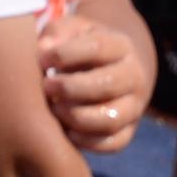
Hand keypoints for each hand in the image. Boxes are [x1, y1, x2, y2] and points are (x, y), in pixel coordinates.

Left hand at [42, 12, 152, 153]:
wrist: (104, 71)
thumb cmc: (78, 49)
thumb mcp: (70, 32)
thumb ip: (56, 34)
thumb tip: (44, 50)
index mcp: (120, 46)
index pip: (97, 48)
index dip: (65, 54)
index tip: (42, 59)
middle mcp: (134, 76)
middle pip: (107, 85)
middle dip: (70, 88)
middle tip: (46, 86)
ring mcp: (134, 106)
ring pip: (111, 119)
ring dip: (77, 117)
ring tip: (54, 109)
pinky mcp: (127, 132)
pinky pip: (112, 144)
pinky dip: (86, 142)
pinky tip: (65, 132)